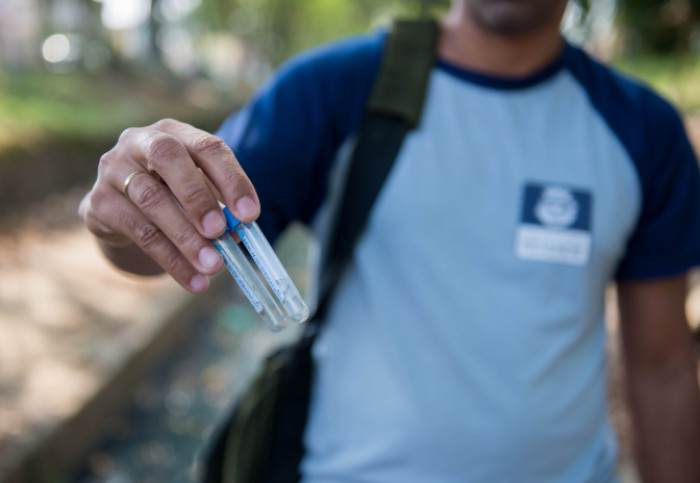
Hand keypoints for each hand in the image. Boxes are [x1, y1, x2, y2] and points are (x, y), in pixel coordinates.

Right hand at [79, 119, 259, 292]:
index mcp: (174, 132)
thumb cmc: (172, 194)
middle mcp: (139, 141)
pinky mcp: (98, 202)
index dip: (231, 180)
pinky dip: (170, 259)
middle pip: (167, 157)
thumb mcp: (199, 193)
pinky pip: (138, 231)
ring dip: (186, 238)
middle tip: (220, 231)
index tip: (250, 215)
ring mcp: (112, 169)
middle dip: (197, 196)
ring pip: (151, 200)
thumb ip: (220, 208)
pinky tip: (193, 279)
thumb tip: (238, 233)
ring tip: (213, 266)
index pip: (207, 147)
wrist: (123, 208)